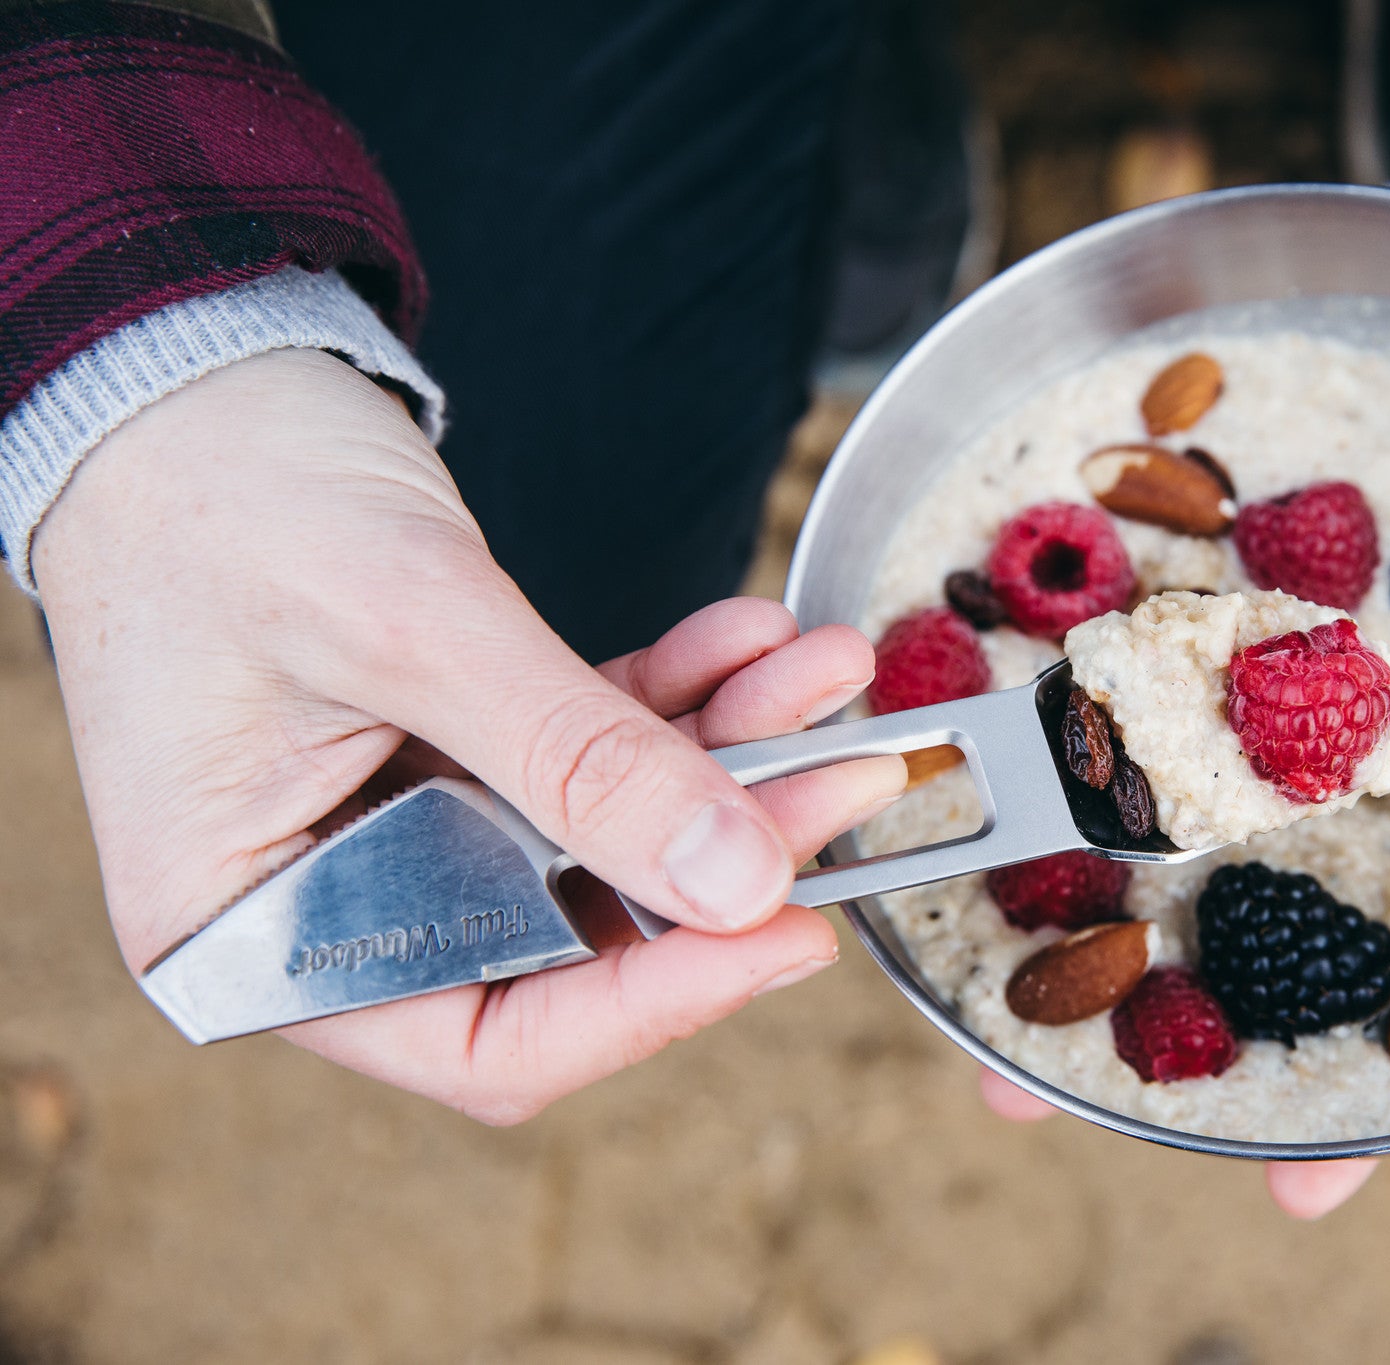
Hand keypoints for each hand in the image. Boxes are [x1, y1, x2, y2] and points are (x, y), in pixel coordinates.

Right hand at [33, 349, 904, 1122]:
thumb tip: (741, 877)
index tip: (788, 932)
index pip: (485, 1038)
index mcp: (256, 934)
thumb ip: (579, 762)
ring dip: (725, 758)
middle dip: (723, 854)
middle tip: (845, 776)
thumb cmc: (218, 493)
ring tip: (823, 673)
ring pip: (607, 841)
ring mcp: (402, 827)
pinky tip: (750, 641)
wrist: (178, 371)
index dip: (651, 1006)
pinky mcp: (455, 750)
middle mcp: (334, 905)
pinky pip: (591, 752)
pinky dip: (673, 698)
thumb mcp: (410, 631)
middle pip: (574, 939)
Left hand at [977, 516, 1389, 1214]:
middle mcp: (1352, 776)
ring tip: (946, 973)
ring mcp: (1278, 686)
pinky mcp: (1225, 581)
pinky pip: (1126, 650)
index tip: (1300, 1191)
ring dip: (1046, 888)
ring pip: (1148, 808)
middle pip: (1226, 924)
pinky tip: (968, 754)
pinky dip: (1052, 703)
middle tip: (1027, 1093)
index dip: (1361, 1099)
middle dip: (1129, 1012)